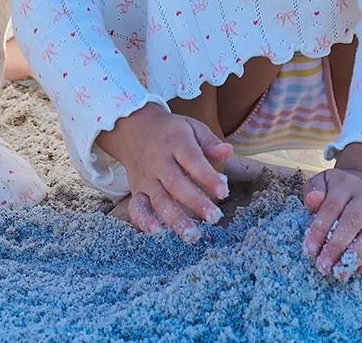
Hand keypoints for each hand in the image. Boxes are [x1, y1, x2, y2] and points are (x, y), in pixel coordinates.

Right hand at [96, 103, 230, 241]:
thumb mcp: (191, 127)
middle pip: (176, 183)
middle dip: (195, 202)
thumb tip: (229, 152)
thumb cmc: (170, 131)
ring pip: (159, 200)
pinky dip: (144, 220)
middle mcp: (159, 161)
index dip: (207, 176)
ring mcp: (147, 178)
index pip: (192, 159)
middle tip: (214, 218)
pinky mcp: (137, 190)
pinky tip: (157, 232)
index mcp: (176, 143)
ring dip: (175, 219)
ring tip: (192, 235)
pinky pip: (137, 207)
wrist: (133, 127)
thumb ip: (209, 141)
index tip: (224, 191)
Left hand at [302, 162, 361, 279]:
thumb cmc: (337, 192)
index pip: (331, 207)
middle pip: (352, 222)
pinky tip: (361, 270)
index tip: (310, 250)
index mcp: (346, 184)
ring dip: (355, 256)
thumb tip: (312, 201)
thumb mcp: (323, 184)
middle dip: (336, 246)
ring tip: (340, 272)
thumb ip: (314, 190)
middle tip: (324, 266)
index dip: (320, 229)